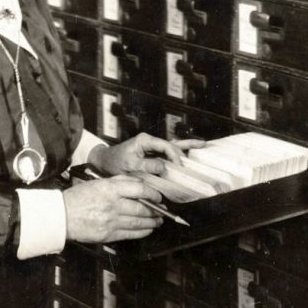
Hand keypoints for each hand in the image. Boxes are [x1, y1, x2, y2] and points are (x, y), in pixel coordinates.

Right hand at [62, 175, 164, 243]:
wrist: (61, 216)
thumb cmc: (78, 197)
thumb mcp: (98, 182)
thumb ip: (119, 182)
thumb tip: (139, 184)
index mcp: (110, 189)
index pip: (140, 190)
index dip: (153, 194)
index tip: (158, 197)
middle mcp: (112, 204)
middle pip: (142, 208)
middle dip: (156, 210)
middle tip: (163, 210)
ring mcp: (111, 221)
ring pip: (138, 222)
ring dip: (152, 222)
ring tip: (158, 221)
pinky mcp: (108, 234)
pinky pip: (130, 234)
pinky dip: (142, 232)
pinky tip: (148, 230)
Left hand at [89, 133, 204, 177]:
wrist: (104, 162)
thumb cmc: (115, 163)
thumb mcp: (129, 165)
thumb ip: (147, 165)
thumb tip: (164, 167)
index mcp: (145, 141)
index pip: (165, 146)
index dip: (174, 156)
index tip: (178, 167)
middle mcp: (150, 141)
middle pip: (172, 145)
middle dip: (181, 155)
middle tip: (189, 166)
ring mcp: (152, 146)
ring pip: (173, 145)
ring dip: (186, 147)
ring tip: (203, 145)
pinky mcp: (152, 152)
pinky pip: (168, 150)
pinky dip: (180, 149)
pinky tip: (191, 147)